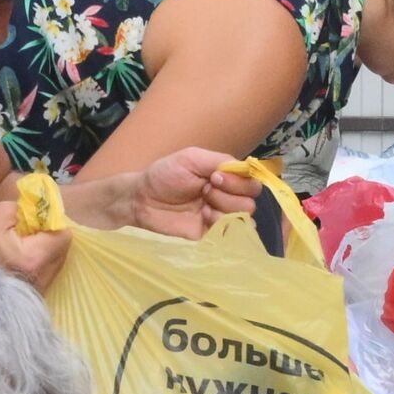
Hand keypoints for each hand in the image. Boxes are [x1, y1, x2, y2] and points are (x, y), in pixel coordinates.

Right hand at [0, 200, 70, 289]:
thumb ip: (28, 210)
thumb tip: (46, 212)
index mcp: (33, 259)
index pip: (63, 235)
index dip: (51, 223)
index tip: (36, 221)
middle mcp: (41, 280)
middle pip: (62, 250)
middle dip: (47, 238)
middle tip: (25, 233)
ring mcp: (37, 293)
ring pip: (54, 263)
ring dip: (42, 252)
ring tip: (17, 248)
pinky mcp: (31, 300)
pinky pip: (43, 275)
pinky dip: (34, 266)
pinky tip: (15, 262)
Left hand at [133, 147, 262, 240]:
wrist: (141, 200)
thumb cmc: (164, 175)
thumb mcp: (192, 158)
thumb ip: (220, 160)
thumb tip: (245, 170)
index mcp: (225, 178)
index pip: (251, 182)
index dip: (238, 182)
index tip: (214, 178)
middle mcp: (227, 197)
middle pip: (250, 201)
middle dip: (228, 196)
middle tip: (204, 191)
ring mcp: (219, 217)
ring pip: (242, 217)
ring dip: (222, 209)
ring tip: (201, 206)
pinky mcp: (211, 235)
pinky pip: (230, 235)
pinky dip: (219, 225)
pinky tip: (203, 218)